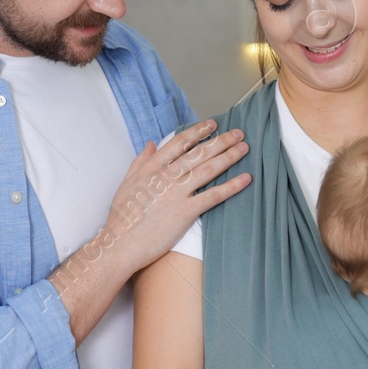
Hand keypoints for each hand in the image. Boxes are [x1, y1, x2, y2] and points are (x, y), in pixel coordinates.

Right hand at [104, 120, 250, 270]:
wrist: (121, 244)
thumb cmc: (122, 216)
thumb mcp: (126, 183)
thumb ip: (140, 161)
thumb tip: (152, 144)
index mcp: (152, 167)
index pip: (180, 142)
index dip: (198, 131)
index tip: (212, 124)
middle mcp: (167, 175)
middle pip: (199, 152)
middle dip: (222, 140)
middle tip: (238, 133)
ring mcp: (177, 193)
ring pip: (209, 168)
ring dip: (230, 156)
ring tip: (245, 148)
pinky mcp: (186, 211)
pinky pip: (214, 195)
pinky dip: (232, 186)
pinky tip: (245, 178)